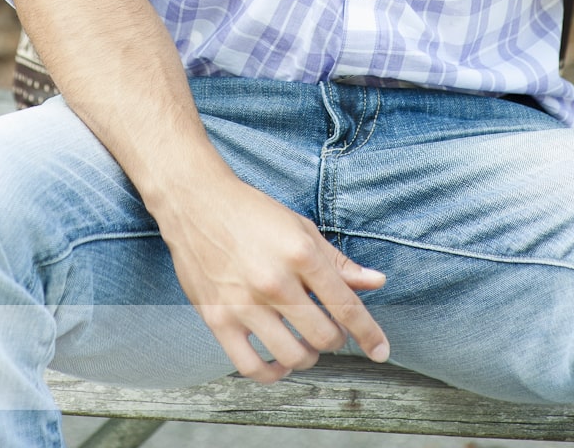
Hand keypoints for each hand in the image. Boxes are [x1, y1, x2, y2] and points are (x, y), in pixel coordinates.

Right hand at [156, 173, 389, 382]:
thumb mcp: (300, 228)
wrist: (193, 200)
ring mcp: (243, 302)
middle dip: (335, 339)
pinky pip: (250, 367)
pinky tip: (277, 362)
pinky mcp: (216, 317)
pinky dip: (272, 374)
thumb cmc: (250, 213)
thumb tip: (376, 283)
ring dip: (307, 356)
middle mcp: (274, 281)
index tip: (380, 351)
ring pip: (294, 356)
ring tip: (303, 343)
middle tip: (327, 329)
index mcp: (300, 254)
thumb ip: (337, 262)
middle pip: (324, 337)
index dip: (370, 335)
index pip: (347, 307)